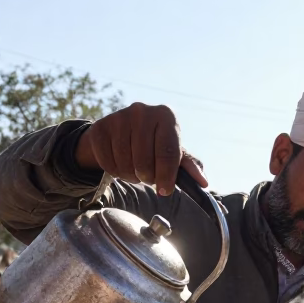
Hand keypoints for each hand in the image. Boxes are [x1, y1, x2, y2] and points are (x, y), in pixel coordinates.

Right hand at [74, 102, 207, 195]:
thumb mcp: (173, 151)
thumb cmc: (152, 143)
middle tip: (148, 176)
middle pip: (145, 162)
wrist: (117, 132)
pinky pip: (108, 163)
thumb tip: (203, 182)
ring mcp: (119, 118)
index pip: (168, 153)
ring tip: (135, 169)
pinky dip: (115, 172)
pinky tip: (120, 164)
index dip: (166, 177)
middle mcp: (143, 111)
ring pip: (126, 164)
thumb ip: (188, 166)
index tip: (165, 191)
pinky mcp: (100, 128)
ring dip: (131, 176)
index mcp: (166, 115)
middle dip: (148, 177)